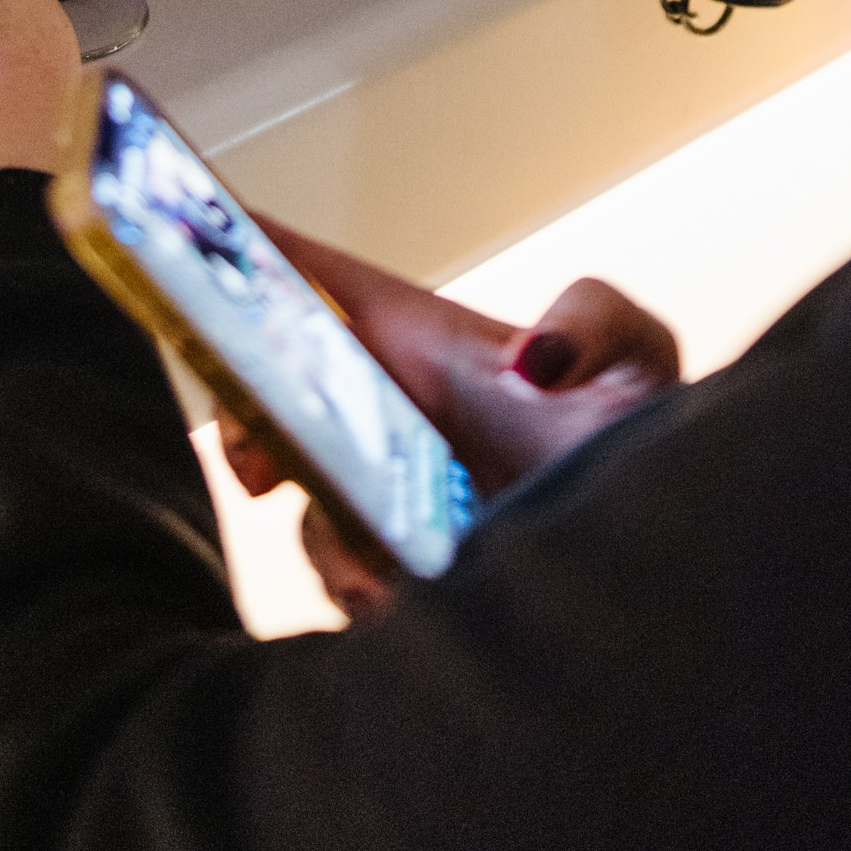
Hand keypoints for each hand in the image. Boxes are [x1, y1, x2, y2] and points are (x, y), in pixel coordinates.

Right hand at [218, 221, 677, 621]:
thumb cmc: (648, 454)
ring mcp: (383, 504)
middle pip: (271, 403)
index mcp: (421, 348)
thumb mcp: (637, 360)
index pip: (313, 282)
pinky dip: (358, 600)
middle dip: (246, 427)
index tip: (184, 245)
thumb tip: (528, 361)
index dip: (241, 254)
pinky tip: (409, 605)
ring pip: (305, 513)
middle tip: (258, 461)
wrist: (667, 579)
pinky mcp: (392, 583)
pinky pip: (339, 593)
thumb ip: (595, 322)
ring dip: (327, 539)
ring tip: (387, 567)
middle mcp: (388, 419)